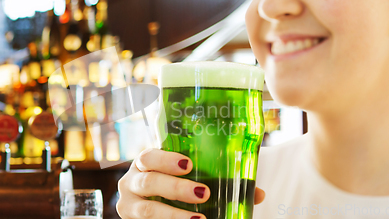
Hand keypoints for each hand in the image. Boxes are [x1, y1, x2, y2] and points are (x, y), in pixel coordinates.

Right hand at [117, 148, 265, 218]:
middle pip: (149, 182)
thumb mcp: (187, 179)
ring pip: (148, 210)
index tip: (189, 164)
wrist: (152, 208)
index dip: (166, 159)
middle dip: (176, 187)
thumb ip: (216, 181)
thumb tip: (258, 193)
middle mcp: (131, 182)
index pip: (148, 156)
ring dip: (174, 215)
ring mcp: (129, 206)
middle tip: (203, 193)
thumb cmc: (172, 186)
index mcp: (145, 163)